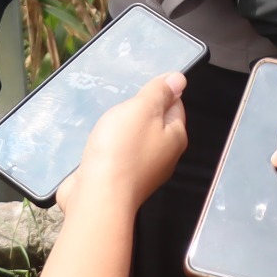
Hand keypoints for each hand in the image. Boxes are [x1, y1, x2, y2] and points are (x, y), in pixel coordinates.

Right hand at [58, 71, 186, 214]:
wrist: (97, 197)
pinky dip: (108, 149)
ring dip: (120, 131)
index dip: (158, 93)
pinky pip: (117, 156)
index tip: (139, 91)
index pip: (175, 105)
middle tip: (119, 108)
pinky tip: (97, 145)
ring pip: (134, 140)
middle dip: (136, 113)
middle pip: (154, 124)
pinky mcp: (120, 182)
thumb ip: (159, 92)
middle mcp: (164, 157)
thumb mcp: (143, 109)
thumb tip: (179, 79)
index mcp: (176, 137)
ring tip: (105, 125)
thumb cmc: (122, 150)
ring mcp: (142, 172)